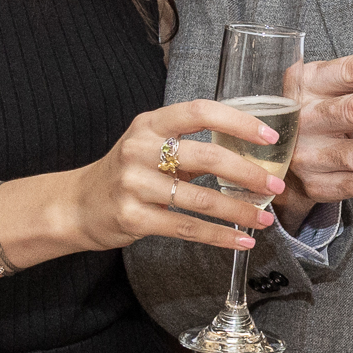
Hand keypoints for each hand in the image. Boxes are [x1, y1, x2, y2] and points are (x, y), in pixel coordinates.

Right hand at [72, 99, 289, 252]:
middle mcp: (140, 150)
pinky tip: (241, 240)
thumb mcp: (149, 146)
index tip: (269, 136)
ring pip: (200, 199)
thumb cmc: (125, 173)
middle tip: (276, 184)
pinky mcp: (133, 217)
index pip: (200, 112)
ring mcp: (134, 184)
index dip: (238, 122)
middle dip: (247, 172)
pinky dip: (219, 236)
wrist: (76, 205)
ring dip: (238, 210)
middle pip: (205, 157)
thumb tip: (247, 153)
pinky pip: (187, 228)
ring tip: (264, 218)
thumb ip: (189, 145)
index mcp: (150, 125)